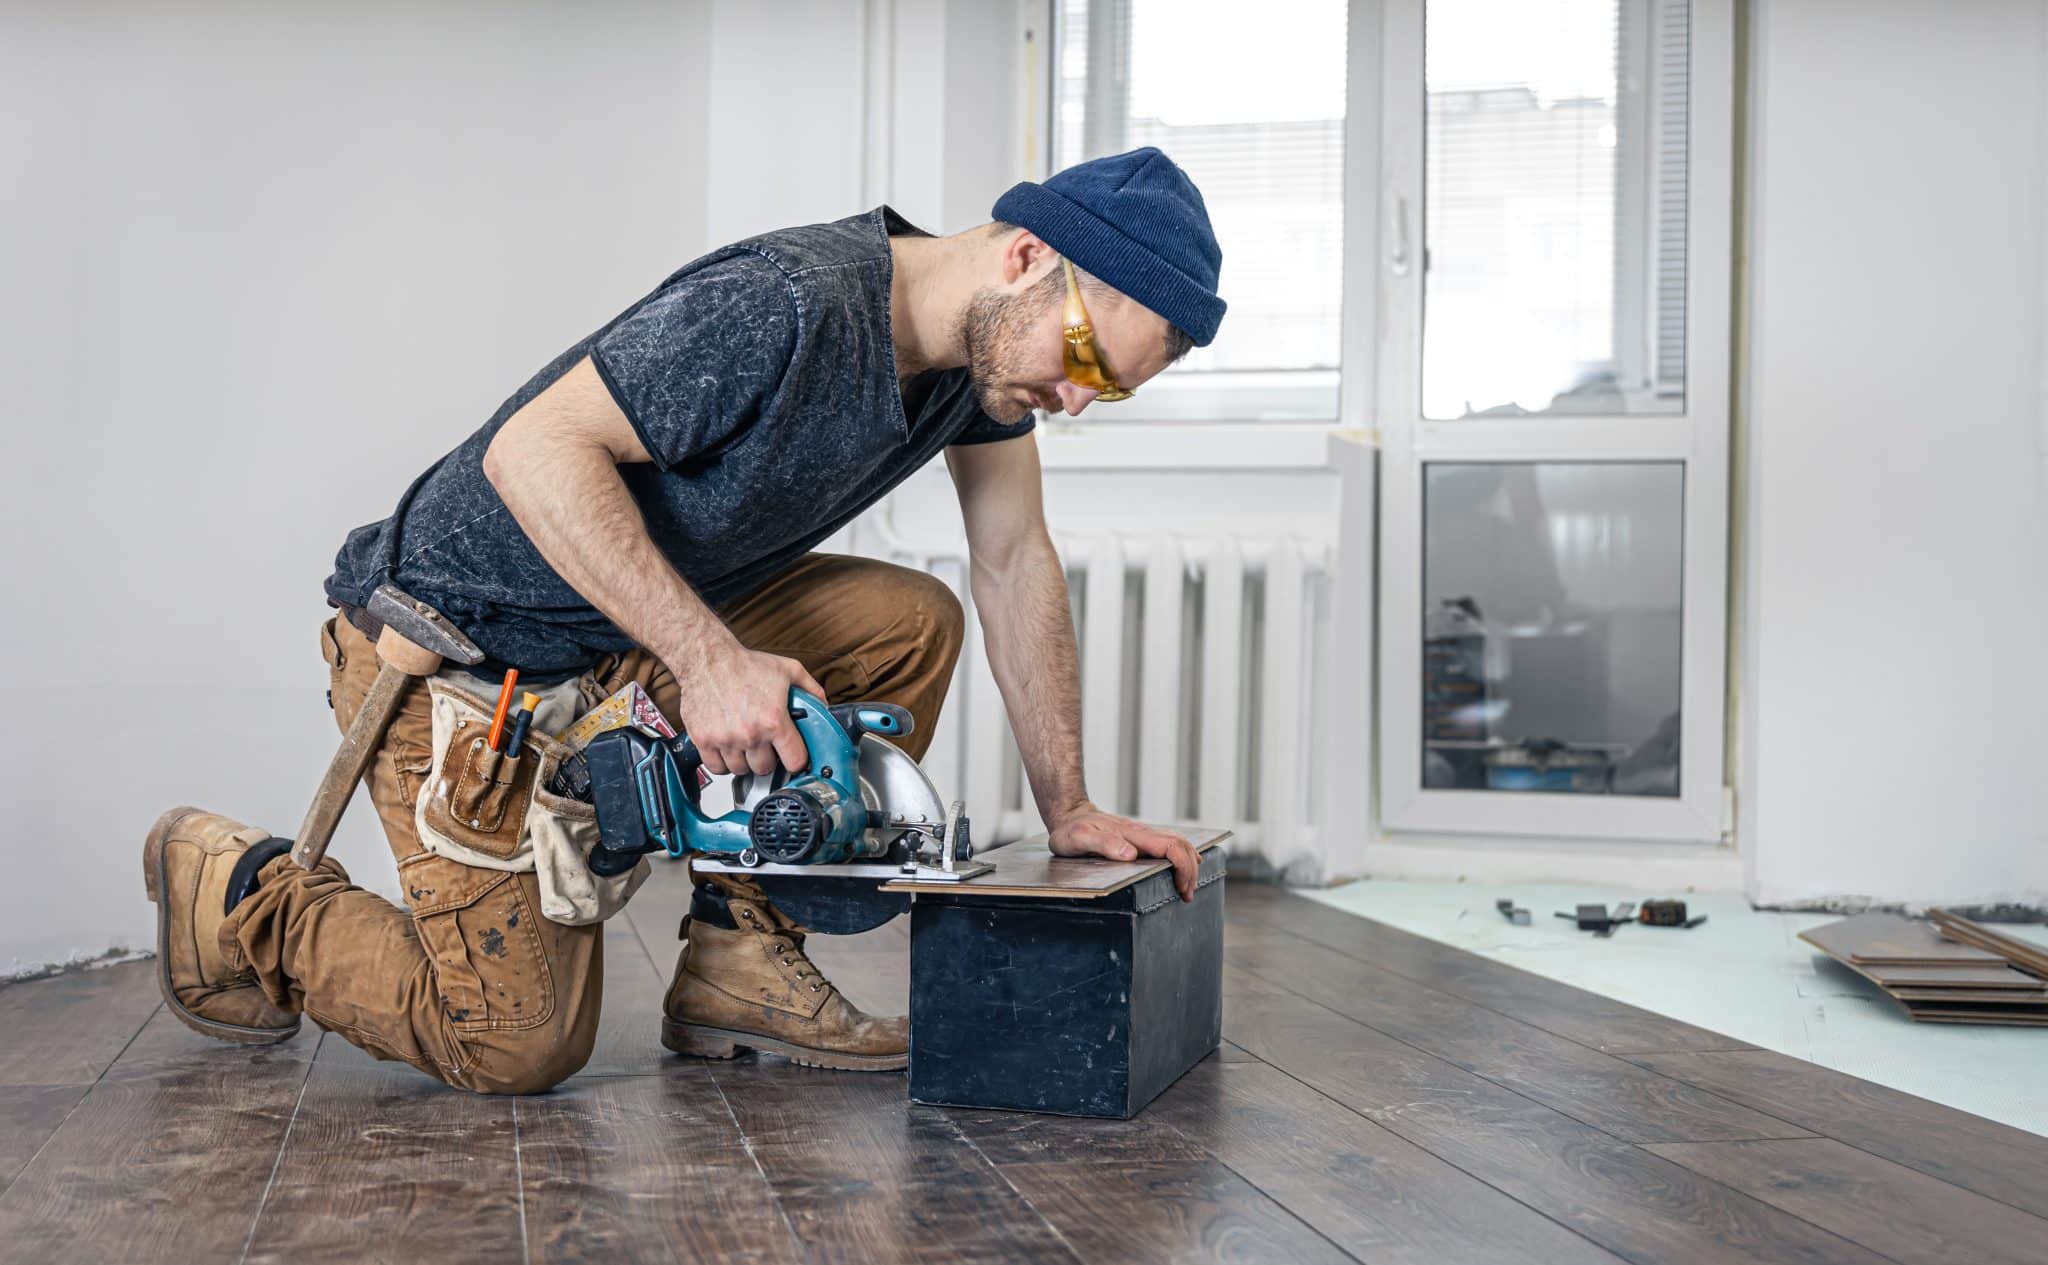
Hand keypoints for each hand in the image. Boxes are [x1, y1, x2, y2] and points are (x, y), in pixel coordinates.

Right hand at [674, 642, 827, 777]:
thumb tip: (823, 706)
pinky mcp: (703, 740)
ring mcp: (725, 739)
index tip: (792, 756)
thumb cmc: (744, 664)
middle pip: (765, 769)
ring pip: (740, 770)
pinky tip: (728, 748)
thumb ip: (811, 690)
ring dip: (745, 761)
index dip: (796, 760)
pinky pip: (717, 768)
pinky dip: (723, 762)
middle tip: (765, 745)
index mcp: (773, 720)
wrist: (707, 659)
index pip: (794, 761)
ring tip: (746, 744)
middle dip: (768, 759)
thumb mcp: (788, 670)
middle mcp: (749, 733)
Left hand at [1048, 804, 1199, 901]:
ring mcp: (1141, 834)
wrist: (1069, 815)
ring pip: (1177, 843)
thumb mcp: (1080, 837)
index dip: (1183, 866)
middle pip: (1180, 845)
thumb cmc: (1071, 829)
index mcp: (1131, 834)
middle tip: (1187, 894)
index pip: (1170, 846)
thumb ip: (1104, 844)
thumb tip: (1131, 854)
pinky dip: (1181, 856)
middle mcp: (1141, 832)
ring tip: (1187, 887)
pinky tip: (1182, 868)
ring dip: (1189, 864)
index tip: (1181, 887)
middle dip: (1191, 870)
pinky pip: (1168, 844)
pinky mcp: (1139, 838)